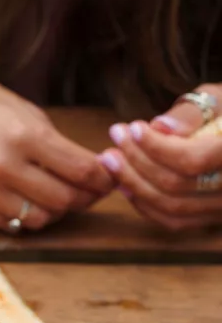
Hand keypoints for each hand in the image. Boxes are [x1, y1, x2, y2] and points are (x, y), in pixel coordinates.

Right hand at [0, 64, 114, 230]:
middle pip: (65, 199)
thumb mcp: (22, 109)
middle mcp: (3, 166)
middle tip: (90, 190)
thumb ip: (54, 142)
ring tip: (58, 196)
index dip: (104, 178)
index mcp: (24, 135)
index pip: (82, 171)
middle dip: (85, 197)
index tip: (109, 177)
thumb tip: (89, 167)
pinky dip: (27, 217)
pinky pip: (11, 224)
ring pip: (40, 218)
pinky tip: (28, 201)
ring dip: (56, 210)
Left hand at [98, 84, 221, 231]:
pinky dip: (145, 204)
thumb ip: (191, 114)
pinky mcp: (210, 219)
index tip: (132, 128)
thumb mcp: (217, 100)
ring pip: (172, 207)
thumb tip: (161, 127)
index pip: (193, 160)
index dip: (157, 147)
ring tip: (111, 161)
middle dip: (136, 163)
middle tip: (113, 142)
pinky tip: (125, 184)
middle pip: (176, 185)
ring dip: (134, 184)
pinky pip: (174, 221)